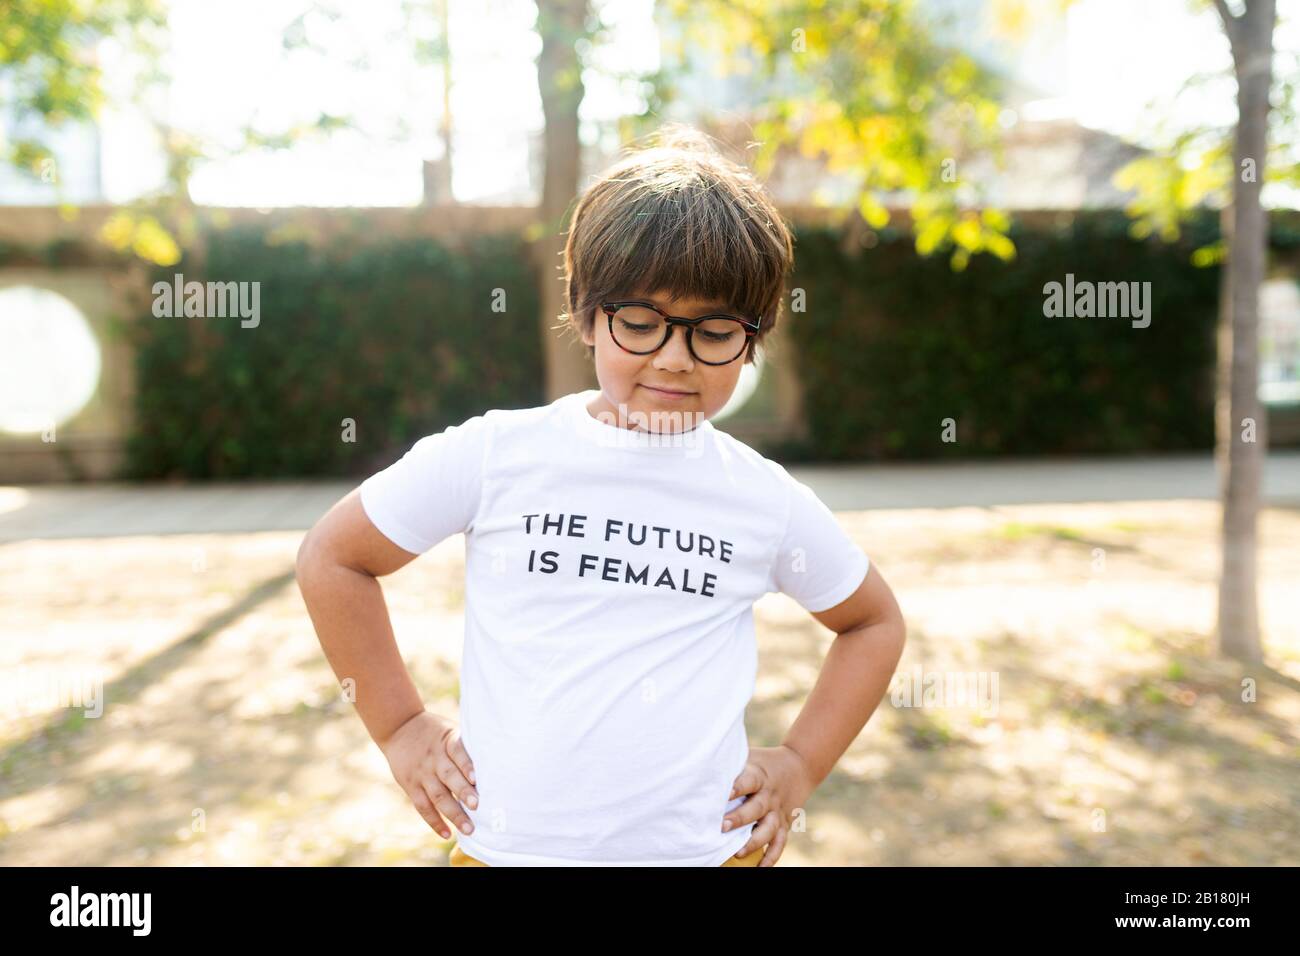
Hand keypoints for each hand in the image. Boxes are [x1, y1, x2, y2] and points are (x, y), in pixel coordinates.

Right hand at [378, 710, 477, 839]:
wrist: (399, 728)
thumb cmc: (434, 732)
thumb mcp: (449, 730)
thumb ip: (465, 746)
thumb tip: (494, 764)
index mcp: (446, 741)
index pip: (457, 752)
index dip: (467, 765)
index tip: (477, 779)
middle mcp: (433, 758)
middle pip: (449, 776)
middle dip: (463, 792)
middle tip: (477, 806)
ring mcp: (421, 774)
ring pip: (437, 796)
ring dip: (453, 813)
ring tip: (468, 828)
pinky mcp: (410, 786)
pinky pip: (423, 806)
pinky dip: (435, 821)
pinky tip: (447, 833)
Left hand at [722, 745, 815, 865]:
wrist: (799, 765)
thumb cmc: (763, 762)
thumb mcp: (750, 756)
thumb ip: (731, 762)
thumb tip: (701, 764)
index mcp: (759, 775)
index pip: (749, 780)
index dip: (738, 786)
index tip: (725, 793)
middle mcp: (769, 795)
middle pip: (756, 808)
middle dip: (740, 818)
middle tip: (722, 826)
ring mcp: (777, 811)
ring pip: (768, 829)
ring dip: (753, 842)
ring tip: (737, 853)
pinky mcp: (784, 824)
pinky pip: (779, 843)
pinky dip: (771, 857)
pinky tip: (760, 868)